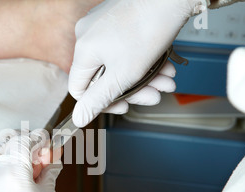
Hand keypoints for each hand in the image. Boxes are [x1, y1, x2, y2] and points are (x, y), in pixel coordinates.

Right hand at [69, 0, 206, 126]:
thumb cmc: (148, 28)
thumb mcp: (122, 75)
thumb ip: (98, 99)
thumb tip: (78, 118)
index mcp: (84, 49)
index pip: (80, 88)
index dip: (102, 103)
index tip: (124, 106)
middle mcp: (89, 34)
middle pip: (105, 76)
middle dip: (134, 90)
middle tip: (153, 95)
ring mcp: (103, 24)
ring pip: (120, 63)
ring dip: (145, 78)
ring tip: (166, 82)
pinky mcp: (119, 18)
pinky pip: (126, 48)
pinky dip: (144, 60)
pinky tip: (164, 67)